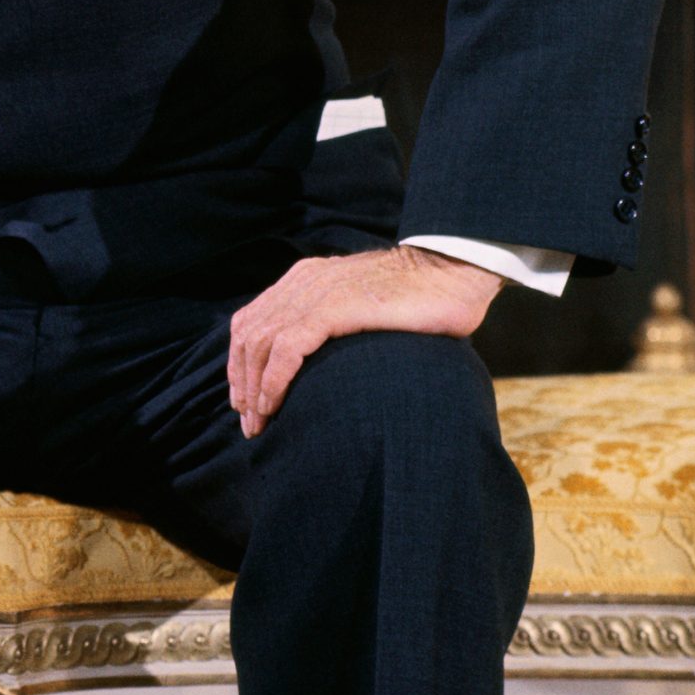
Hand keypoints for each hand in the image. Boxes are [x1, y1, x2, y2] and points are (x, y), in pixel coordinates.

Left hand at [226, 245, 502, 439]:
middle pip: (249, 335)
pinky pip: (287, 347)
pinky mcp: (335, 307)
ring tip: (260, 422)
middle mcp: (303, 282)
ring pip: (261, 343)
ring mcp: (317, 292)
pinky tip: (274, 403)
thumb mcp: (362, 307)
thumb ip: (335, 324)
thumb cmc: (419, 299)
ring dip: (254, 388)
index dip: (240, 363)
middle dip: (242, 383)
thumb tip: (319, 368)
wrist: (454, 271)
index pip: (252, 321)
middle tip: (250, 423)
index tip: (248, 402)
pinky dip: (274, 379)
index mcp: (305, 279)